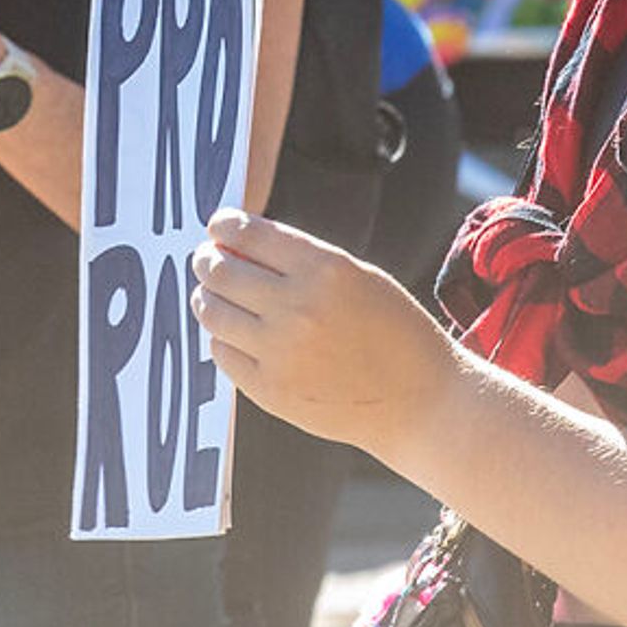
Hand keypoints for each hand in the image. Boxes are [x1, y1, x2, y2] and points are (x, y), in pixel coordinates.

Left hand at [190, 208, 454, 458]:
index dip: (224, 224)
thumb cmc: (393, 331)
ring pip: (212, 311)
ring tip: (211, 293)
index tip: (219, 226)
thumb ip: (301, 258)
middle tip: (207, 258)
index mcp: (325, 269)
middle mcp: (298, 308)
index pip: (248, 233)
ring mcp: (281, 353)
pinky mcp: (271, 391)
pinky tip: (233, 332)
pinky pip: (222, 352)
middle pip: (221, 270)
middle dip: (207, 258)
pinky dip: (220, 337)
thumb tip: (237, 243)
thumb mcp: (358, 275)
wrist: (421, 401)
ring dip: (206, 296)